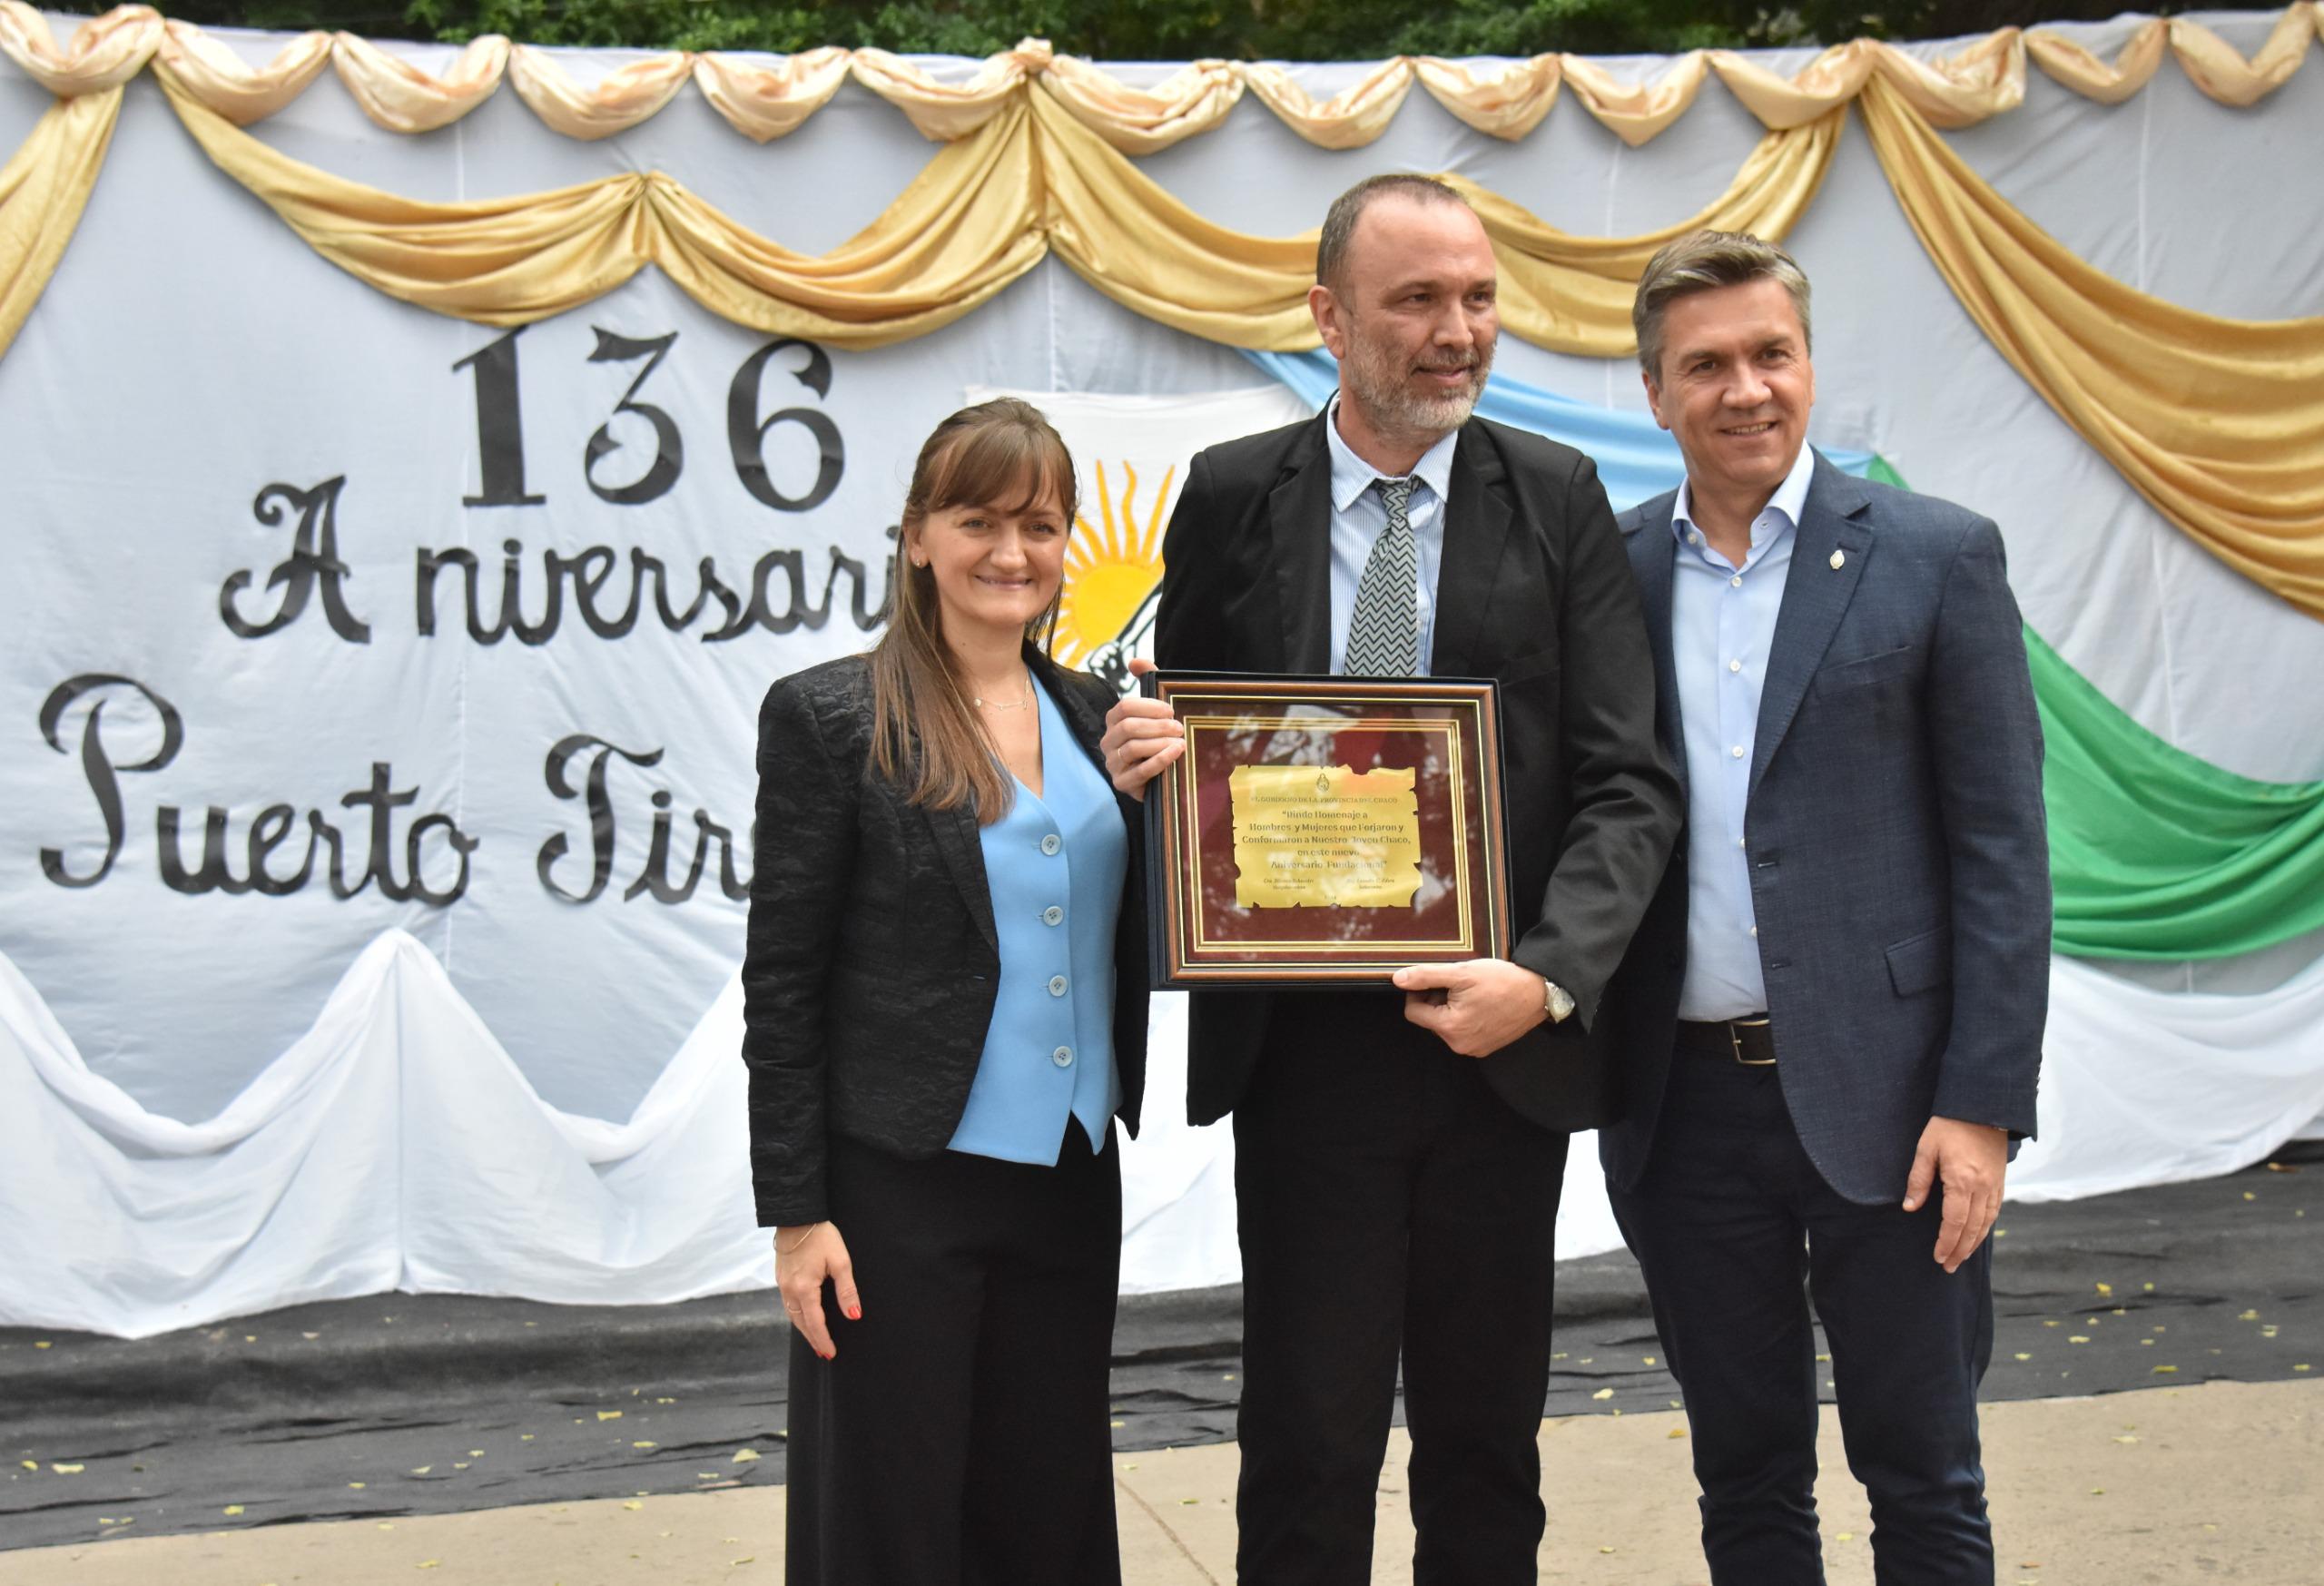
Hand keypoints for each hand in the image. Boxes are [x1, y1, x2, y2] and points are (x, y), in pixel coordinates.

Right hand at [774, 1222, 859, 1359]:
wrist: (797, 1216)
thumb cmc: (821, 1236)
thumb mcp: (840, 1262)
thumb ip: (847, 1291)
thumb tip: (854, 1315)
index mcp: (804, 1288)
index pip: (815, 1323)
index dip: (823, 1340)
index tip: (830, 1353)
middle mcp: (789, 1290)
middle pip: (801, 1323)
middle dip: (813, 1339)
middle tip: (824, 1353)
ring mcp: (782, 1284)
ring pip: (792, 1315)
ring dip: (804, 1329)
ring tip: (815, 1339)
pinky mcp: (780, 1277)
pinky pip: (788, 1304)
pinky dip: (797, 1316)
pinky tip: (804, 1317)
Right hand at [1099, 659, 1184, 799]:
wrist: (1158, 776)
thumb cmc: (1156, 739)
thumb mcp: (1153, 711)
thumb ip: (1147, 681)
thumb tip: (1135, 661)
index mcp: (1113, 721)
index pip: (1124, 708)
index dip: (1149, 707)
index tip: (1171, 710)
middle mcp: (1108, 742)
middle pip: (1128, 728)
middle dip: (1157, 726)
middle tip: (1179, 728)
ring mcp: (1113, 764)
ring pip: (1132, 749)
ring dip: (1160, 743)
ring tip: (1180, 742)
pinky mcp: (1122, 784)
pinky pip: (1139, 772)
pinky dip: (1159, 761)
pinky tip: (1175, 754)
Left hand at [1391, 959, 1548, 1056]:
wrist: (1539, 993)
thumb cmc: (1502, 981)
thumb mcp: (1460, 972)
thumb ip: (1426, 976)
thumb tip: (1398, 980)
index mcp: (1450, 1028)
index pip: (1413, 1013)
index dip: (1419, 993)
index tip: (1436, 981)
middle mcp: (1460, 1045)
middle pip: (1431, 1019)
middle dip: (1438, 1000)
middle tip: (1460, 985)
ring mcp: (1474, 1049)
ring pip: (1447, 1025)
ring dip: (1453, 1008)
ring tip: (1474, 994)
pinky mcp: (1486, 1047)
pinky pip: (1464, 1031)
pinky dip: (1467, 1016)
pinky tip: (1483, 1003)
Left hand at [1902, 1116, 2007, 1272]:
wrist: (1982, 1105)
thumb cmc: (1949, 1125)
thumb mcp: (1926, 1148)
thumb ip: (1918, 1179)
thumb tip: (1910, 1207)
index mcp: (1962, 1180)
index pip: (1954, 1222)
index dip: (1946, 1242)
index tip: (1938, 1257)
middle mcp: (1982, 1187)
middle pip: (1972, 1228)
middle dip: (1960, 1250)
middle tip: (1949, 1267)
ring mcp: (1994, 1185)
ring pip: (1986, 1223)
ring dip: (1974, 1243)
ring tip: (1962, 1257)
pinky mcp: (2000, 1180)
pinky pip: (1995, 1211)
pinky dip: (1986, 1227)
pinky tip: (1977, 1234)